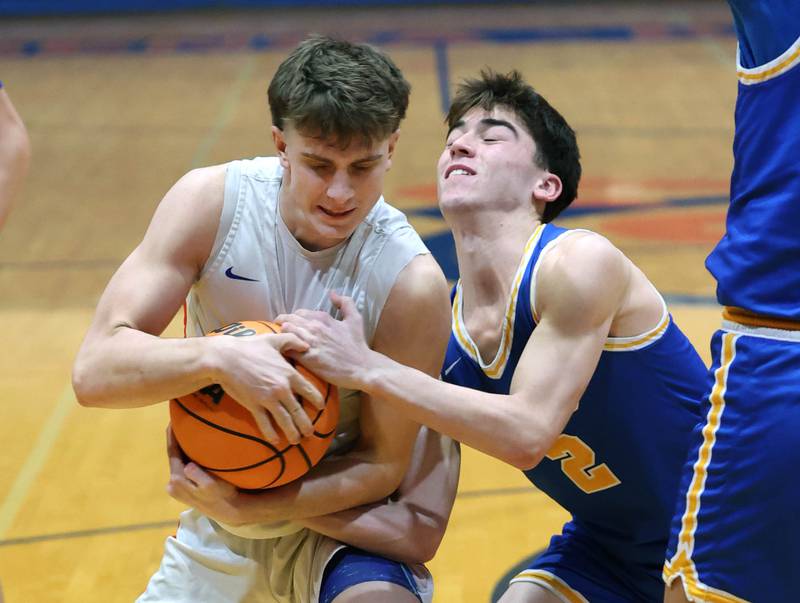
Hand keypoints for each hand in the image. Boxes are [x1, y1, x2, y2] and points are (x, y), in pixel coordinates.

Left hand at [165, 426, 246, 525]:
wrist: (227, 510)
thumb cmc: (223, 495)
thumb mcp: (212, 487)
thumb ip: (198, 476)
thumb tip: (187, 466)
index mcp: (178, 481)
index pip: (172, 453)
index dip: (172, 436)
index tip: (172, 420)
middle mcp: (172, 485)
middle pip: (173, 457)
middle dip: (175, 439)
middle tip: (178, 420)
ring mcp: (176, 488)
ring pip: (177, 462)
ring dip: (180, 448)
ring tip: (184, 431)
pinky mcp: (182, 489)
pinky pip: (181, 467)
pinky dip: (184, 456)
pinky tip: (189, 448)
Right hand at [213, 331, 323, 445]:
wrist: (226, 358)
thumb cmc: (250, 347)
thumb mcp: (274, 340)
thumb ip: (293, 341)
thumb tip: (307, 345)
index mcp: (289, 374)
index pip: (309, 391)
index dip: (317, 401)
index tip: (321, 408)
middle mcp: (282, 389)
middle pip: (299, 411)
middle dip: (306, 424)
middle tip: (310, 433)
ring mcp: (268, 399)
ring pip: (285, 421)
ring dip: (292, 432)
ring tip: (297, 440)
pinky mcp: (254, 406)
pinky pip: (265, 423)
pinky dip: (271, 434)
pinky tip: (276, 441)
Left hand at [276, 292, 373, 390]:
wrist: (362, 367)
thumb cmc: (358, 345)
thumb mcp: (355, 319)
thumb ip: (345, 303)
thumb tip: (332, 293)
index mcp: (323, 318)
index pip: (299, 312)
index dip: (294, 317)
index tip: (292, 323)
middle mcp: (315, 328)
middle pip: (289, 320)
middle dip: (283, 323)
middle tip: (280, 330)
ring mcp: (311, 343)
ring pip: (286, 332)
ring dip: (282, 335)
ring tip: (281, 340)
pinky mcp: (308, 359)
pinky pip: (288, 348)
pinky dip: (284, 348)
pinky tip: (284, 351)